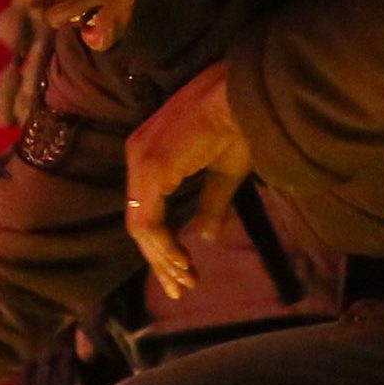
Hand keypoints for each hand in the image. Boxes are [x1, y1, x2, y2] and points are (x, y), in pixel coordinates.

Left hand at [123, 65, 251, 299]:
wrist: (245, 96)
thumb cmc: (240, 126)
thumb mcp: (223, 174)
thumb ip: (210, 206)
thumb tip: (204, 237)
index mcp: (151, 155)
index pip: (148, 209)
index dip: (163, 245)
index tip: (185, 272)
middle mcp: (138, 156)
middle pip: (140, 220)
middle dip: (160, 260)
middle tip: (180, 288)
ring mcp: (141, 161)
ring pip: (141, 224)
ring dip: (163, 258)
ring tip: (185, 281)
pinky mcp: (151, 167)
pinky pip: (148, 219)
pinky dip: (163, 245)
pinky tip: (182, 262)